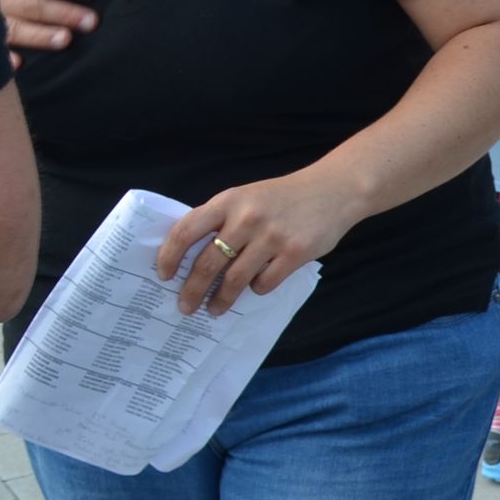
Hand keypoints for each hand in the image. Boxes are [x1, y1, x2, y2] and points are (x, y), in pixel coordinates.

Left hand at [157, 170, 364, 314]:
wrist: (334, 189)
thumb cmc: (284, 197)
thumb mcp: (247, 197)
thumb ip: (221, 219)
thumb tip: (189, 255)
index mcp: (229, 201)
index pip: (186, 231)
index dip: (170, 257)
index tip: (165, 275)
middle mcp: (247, 218)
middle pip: (208, 263)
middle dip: (192, 290)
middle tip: (185, 306)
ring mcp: (272, 237)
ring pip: (235, 279)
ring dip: (221, 299)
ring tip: (214, 310)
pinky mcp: (295, 253)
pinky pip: (264, 282)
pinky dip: (257, 289)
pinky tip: (256, 287)